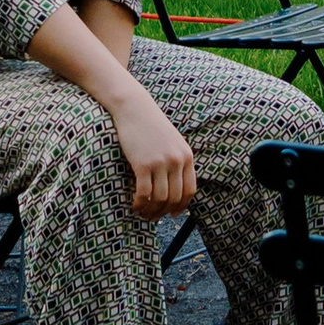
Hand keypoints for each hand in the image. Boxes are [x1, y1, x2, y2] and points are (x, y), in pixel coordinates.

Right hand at [114, 92, 195, 220]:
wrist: (134, 108)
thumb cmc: (150, 126)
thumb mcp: (172, 142)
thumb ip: (177, 161)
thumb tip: (173, 188)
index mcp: (187, 156)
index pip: (190, 191)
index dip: (181, 207)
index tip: (172, 214)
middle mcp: (177, 161)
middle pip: (174, 198)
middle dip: (163, 212)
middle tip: (152, 217)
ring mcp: (161, 162)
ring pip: (159, 199)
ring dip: (150, 211)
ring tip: (141, 212)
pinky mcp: (143, 164)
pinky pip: (144, 193)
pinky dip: (139, 204)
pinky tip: (134, 205)